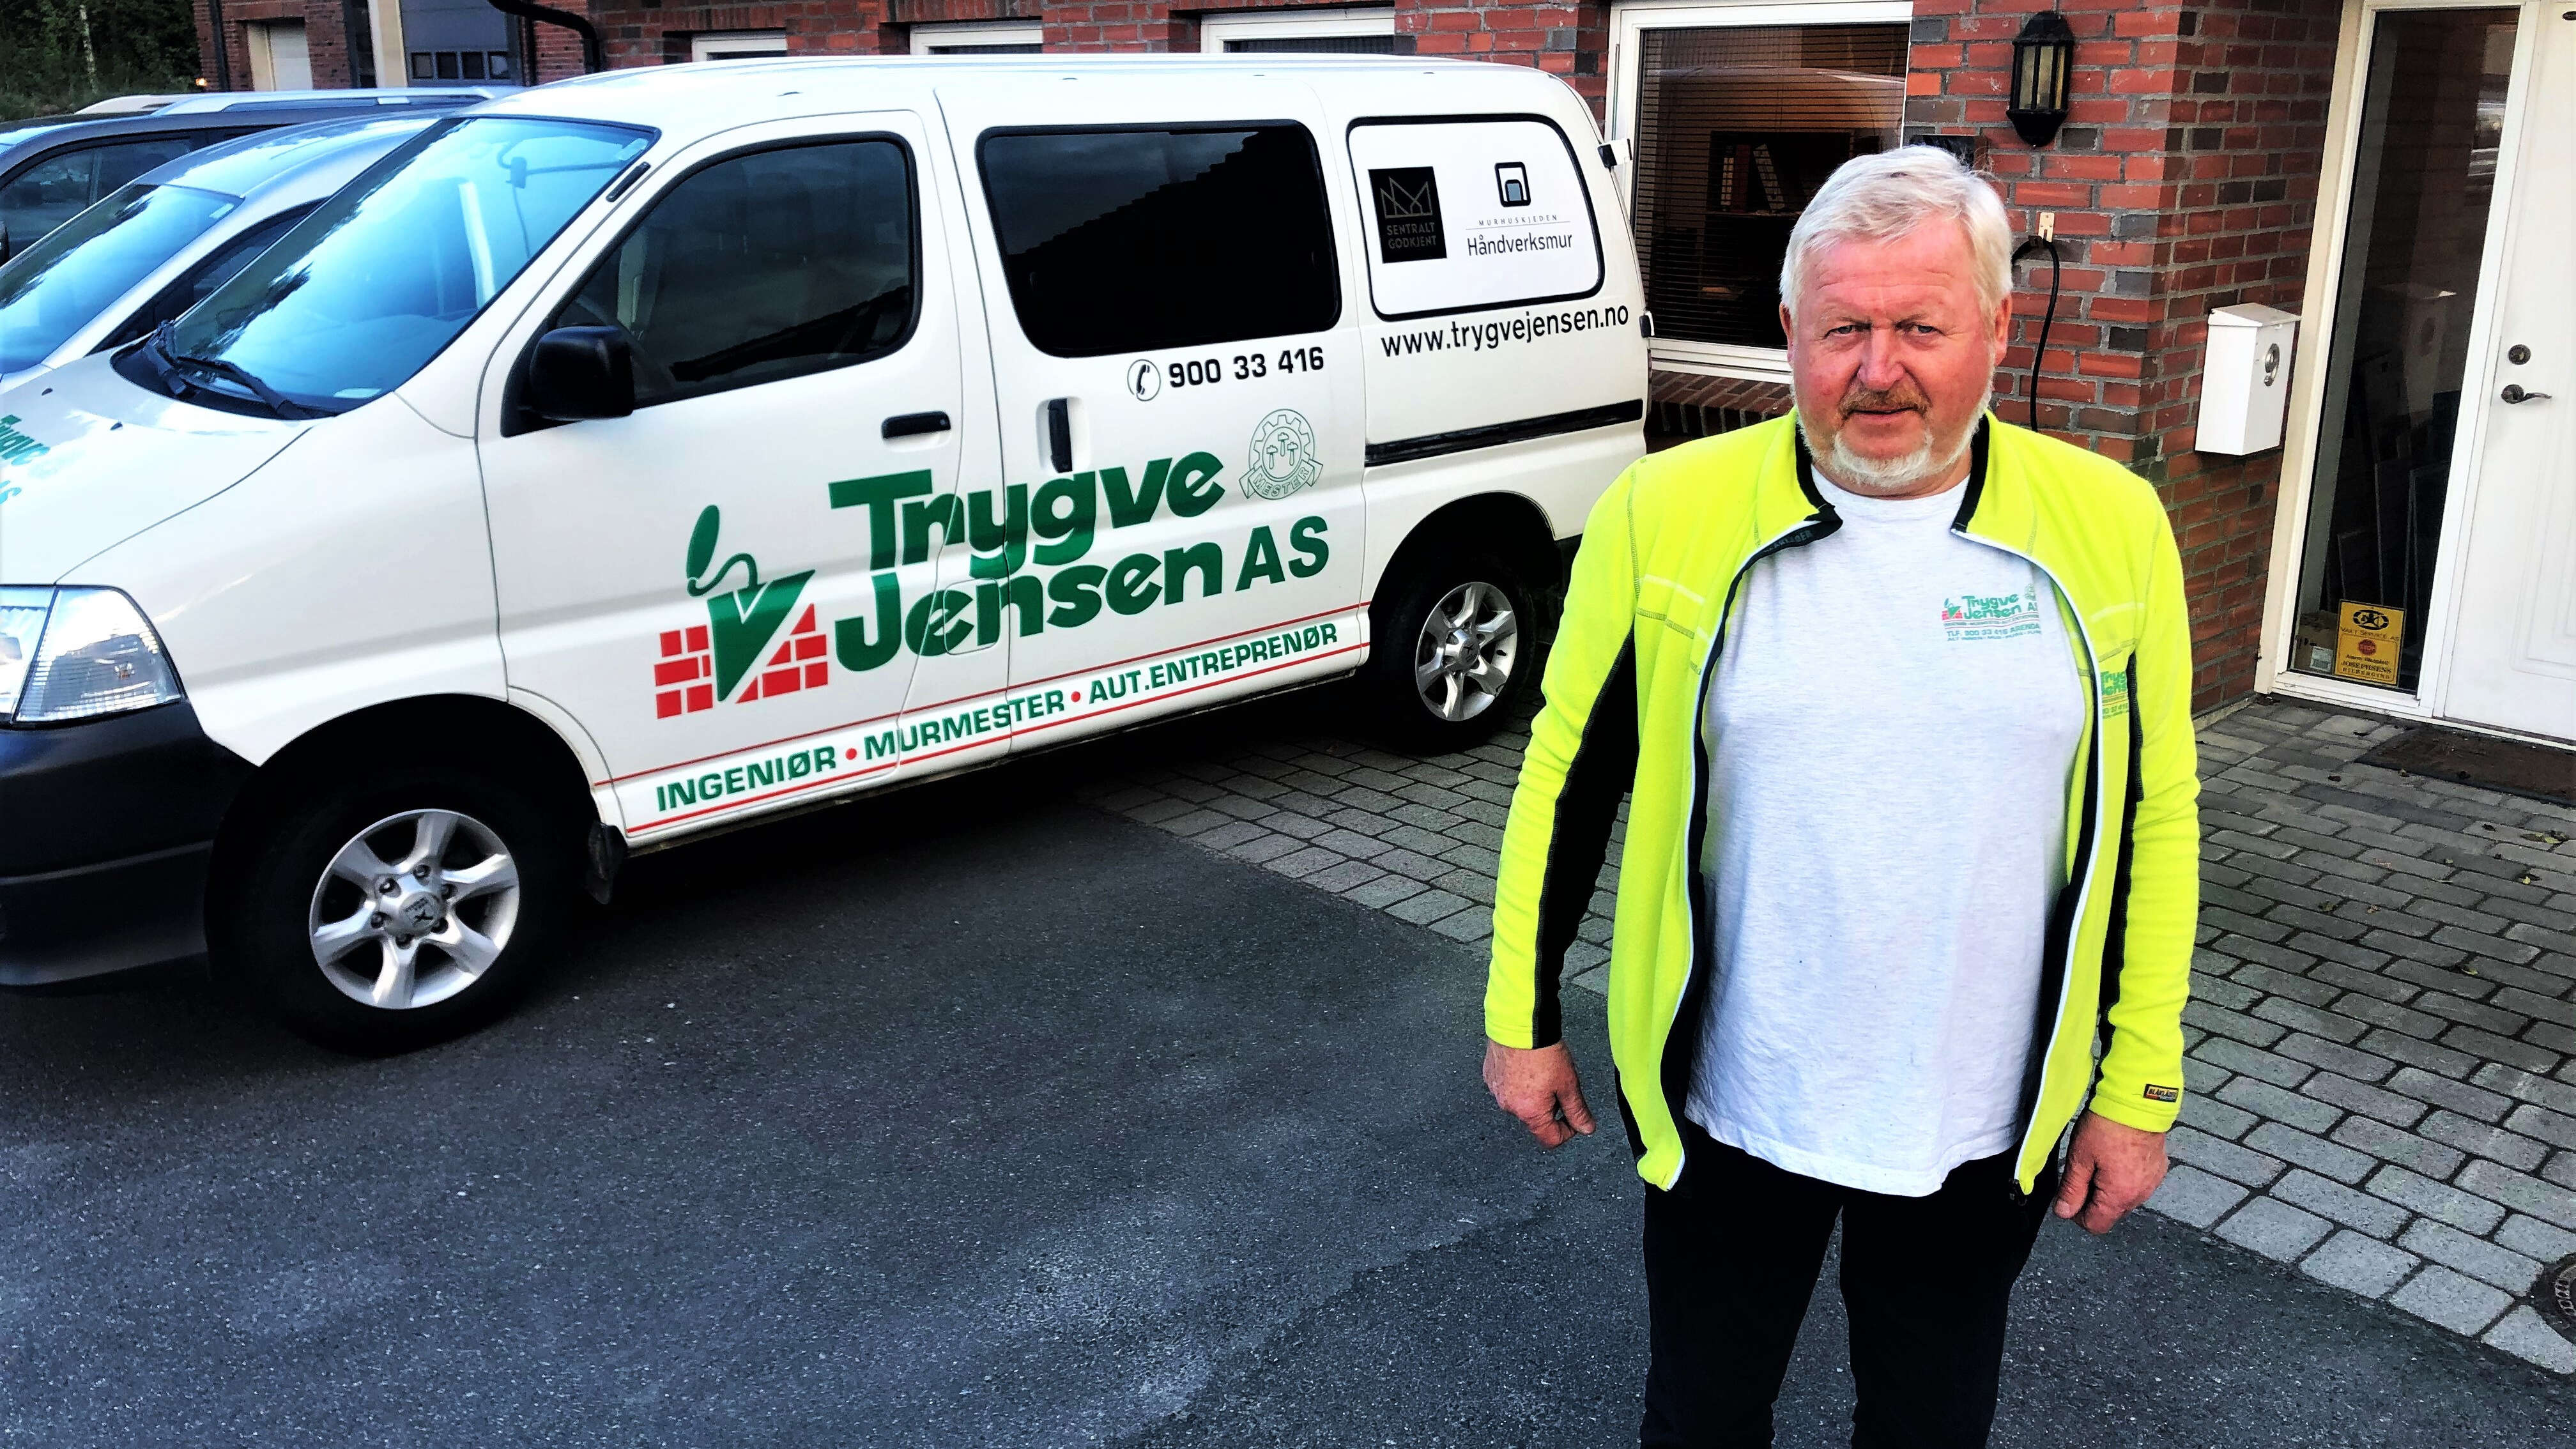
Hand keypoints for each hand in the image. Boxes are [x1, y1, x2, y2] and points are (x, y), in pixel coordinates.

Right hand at [1483, 1039, 1595, 1147]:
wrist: (1518, 1024)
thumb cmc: (1542, 1051)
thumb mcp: (1568, 1083)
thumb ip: (1577, 1110)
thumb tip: (1586, 1128)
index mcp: (1529, 1112)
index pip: (1550, 1139)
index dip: (1567, 1132)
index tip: (1574, 1118)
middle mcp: (1509, 1106)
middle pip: (1536, 1119)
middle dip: (1551, 1107)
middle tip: (1559, 1084)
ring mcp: (1497, 1091)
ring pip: (1521, 1102)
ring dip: (1534, 1094)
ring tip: (1542, 1070)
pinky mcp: (1490, 1076)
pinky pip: (1507, 1087)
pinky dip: (1518, 1082)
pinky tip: (1527, 1065)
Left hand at [2052, 1111, 2167, 1233]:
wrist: (2137, 1102)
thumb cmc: (2108, 1127)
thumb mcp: (2080, 1158)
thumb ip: (2072, 1189)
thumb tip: (2064, 1212)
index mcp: (2120, 1196)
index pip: (2097, 1225)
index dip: (2078, 1216)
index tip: (2069, 1199)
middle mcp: (2140, 1194)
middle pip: (2111, 1213)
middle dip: (2093, 1201)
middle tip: (2082, 1173)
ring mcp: (2152, 1182)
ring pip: (2124, 1198)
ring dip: (2109, 1189)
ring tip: (2099, 1162)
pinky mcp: (2158, 1169)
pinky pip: (2137, 1184)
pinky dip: (2124, 1177)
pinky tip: (2115, 1157)